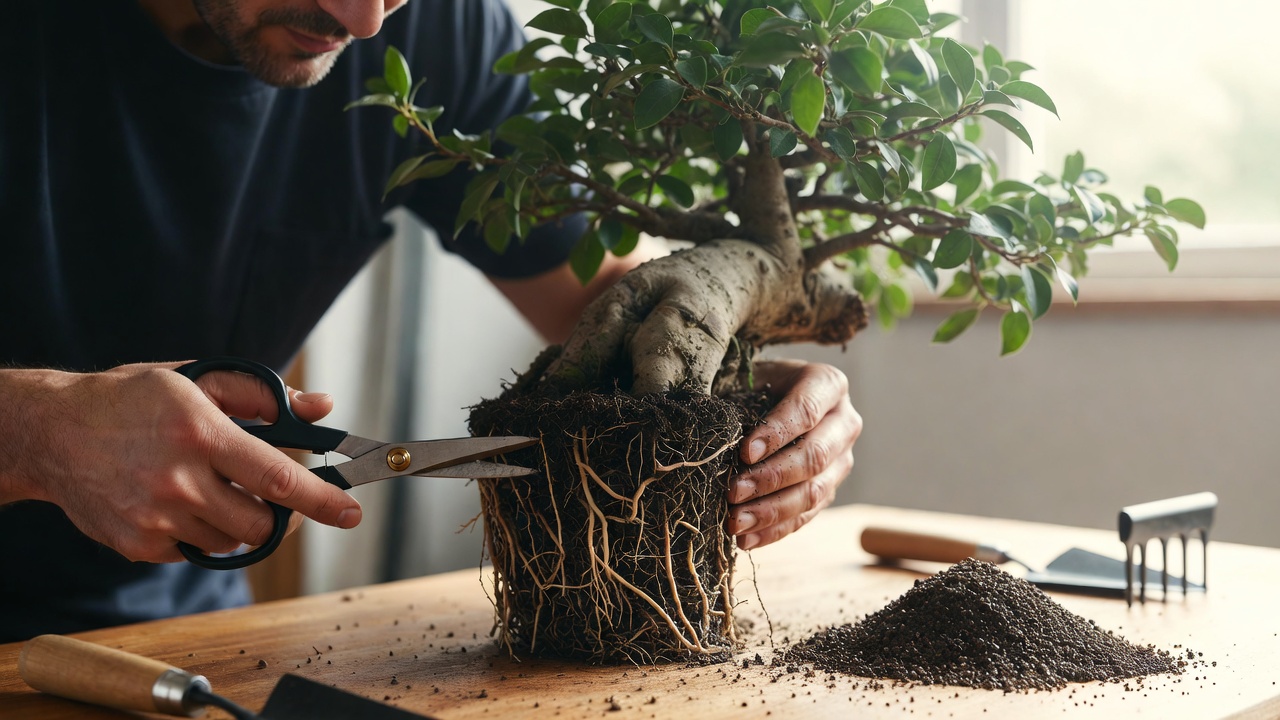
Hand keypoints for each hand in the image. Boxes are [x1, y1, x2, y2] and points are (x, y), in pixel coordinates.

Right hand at [0, 362, 360, 562]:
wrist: (53, 432)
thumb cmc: (134, 399)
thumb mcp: (199, 378)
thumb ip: (265, 395)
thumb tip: (321, 407)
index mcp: (200, 433)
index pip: (277, 478)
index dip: (321, 500)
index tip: (352, 512)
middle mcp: (178, 481)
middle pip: (261, 524)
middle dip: (283, 516)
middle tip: (284, 500)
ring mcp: (155, 518)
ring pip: (231, 541)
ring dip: (241, 521)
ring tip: (219, 488)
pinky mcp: (137, 544)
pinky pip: (195, 550)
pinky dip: (203, 531)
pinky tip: (183, 501)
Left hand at [727, 359, 860, 549]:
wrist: (766, 396)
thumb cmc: (751, 384)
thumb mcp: (746, 378)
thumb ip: (736, 399)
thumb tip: (711, 434)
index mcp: (827, 385)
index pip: (806, 410)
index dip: (777, 433)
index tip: (743, 453)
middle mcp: (844, 422)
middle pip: (815, 456)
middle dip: (772, 477)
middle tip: (733, 492)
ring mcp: (841, 460)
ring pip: (814, 492)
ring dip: (772, 511)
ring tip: (735, 522)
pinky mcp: (829, 489)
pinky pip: (806, 515)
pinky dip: (774, 530)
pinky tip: (746, 539)